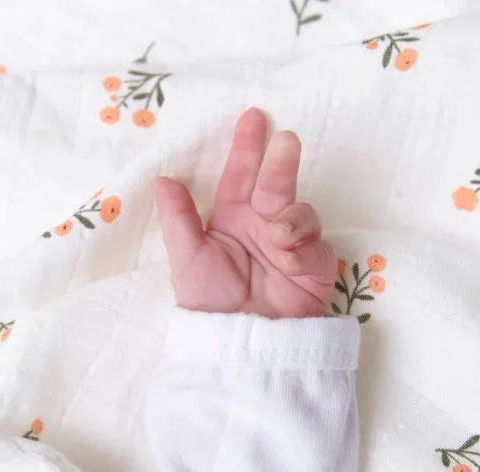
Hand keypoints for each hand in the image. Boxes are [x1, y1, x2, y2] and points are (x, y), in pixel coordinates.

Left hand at [153, 108, 335, 318]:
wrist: (241, 345)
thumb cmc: (209, 301)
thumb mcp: (188, 258)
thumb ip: (179, 218)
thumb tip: (162, 178)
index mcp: (231, 218)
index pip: (240, 176)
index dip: (246, 148)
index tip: (254, 117)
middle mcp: (263, 225)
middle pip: (276, 183)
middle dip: (280, 162)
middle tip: (285, 140)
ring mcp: (291, 244)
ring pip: (302, 210)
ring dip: (292, 216)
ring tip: (278, 235)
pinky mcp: (314, 264)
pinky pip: (316, 244)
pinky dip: (303, 249)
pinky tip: (289, 262)